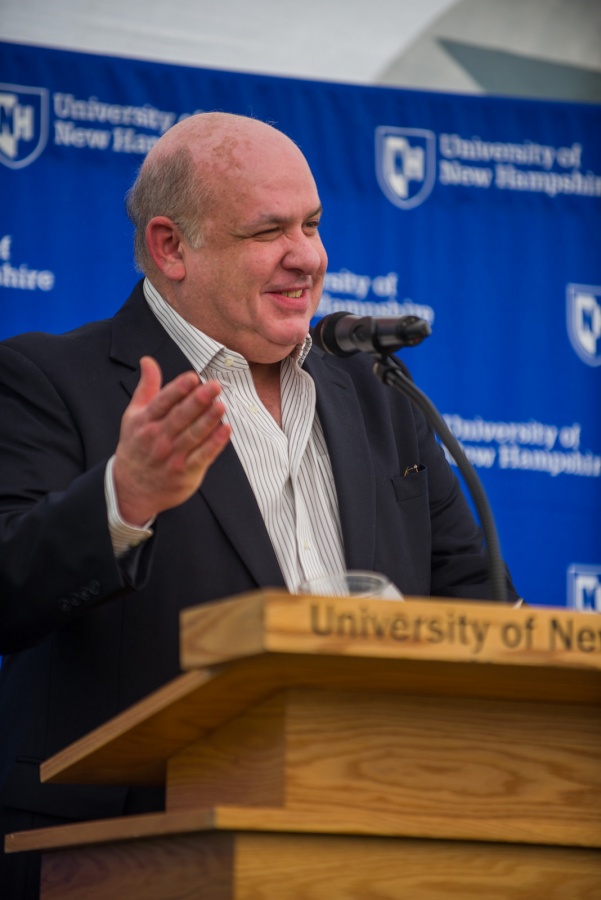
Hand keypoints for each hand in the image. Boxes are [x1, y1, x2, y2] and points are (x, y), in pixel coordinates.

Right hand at [113, 356, 230, 524]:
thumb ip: (146, 388)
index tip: (192, 377)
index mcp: (145, 422)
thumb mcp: (134, 416)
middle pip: (180, 417)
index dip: (178, 389)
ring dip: (208, 420)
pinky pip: (202, 456)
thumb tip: (148, 360)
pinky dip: (215, 444)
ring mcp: (172, 457)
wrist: (130, 489)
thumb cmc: (136, 446)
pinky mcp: (185, 472)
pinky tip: (226, 429)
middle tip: (214, 386)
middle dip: (198, 400)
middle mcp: (158, 439)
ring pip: (193, 436)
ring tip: (221, 404)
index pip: (162, 403)